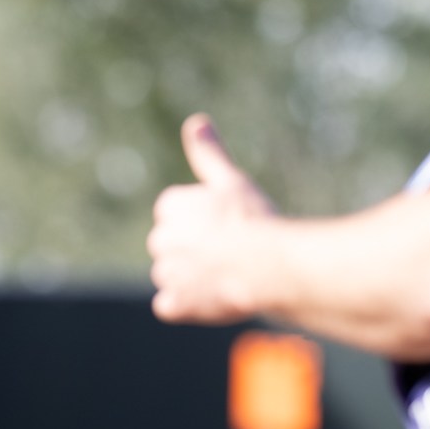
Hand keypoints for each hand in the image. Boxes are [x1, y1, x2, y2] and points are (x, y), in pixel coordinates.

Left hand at [148, 114, 276, 324]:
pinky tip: (210, 297)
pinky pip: (170, 306)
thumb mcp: (232, 180)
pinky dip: (186, 306)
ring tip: (226, 275)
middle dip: (194, 251)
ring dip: (192, 279)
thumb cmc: (255, 219)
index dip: (204, 223)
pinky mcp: (175, 304)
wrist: (269, 266)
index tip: (227, 226)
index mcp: (169, 207)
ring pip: (172, 277)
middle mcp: (160, 239)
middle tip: (229, 252)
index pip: (176, 215)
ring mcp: (166, 274)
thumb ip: (208, 154)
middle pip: (172, 247)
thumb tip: (195, 122)